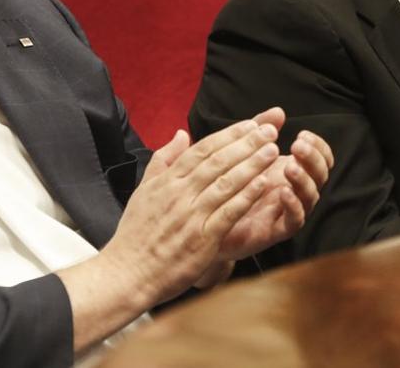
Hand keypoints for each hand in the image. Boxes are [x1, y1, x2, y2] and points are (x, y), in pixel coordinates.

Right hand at [96, 116, 281, 305]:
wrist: (126, 274)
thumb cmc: (135, 236)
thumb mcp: (143, 191)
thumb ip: (163, 160)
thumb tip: (181, 135)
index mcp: (167, 181)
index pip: (202, 150)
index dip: (229, 135)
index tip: (250, 124)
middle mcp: (179, 194)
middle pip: (218, 161)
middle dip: (246, 143)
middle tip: (270, 130)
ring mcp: (191, 216)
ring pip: (226, 182)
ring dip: (252, 164)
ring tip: (272, 150)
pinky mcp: (202, 239)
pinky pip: (228, 212)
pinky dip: (246, 196)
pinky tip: (263, 184)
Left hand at [215, 123, 333, 261]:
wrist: (208, 221)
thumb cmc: (228, 184)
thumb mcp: (243, 152)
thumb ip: (261, 131)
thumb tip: (278, 111)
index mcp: (291, 169)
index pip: (320, 157)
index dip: (318, 147)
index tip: (302, 135)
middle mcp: (295, 189)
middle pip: (320, 174)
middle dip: (313, 158)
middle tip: (297, 146)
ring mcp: (288, 210)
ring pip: (311, 197)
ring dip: (304, 180)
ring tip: (290, 167)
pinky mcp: (277, 230)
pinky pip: (295, 220)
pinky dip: (293, 206)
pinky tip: (284, 193)